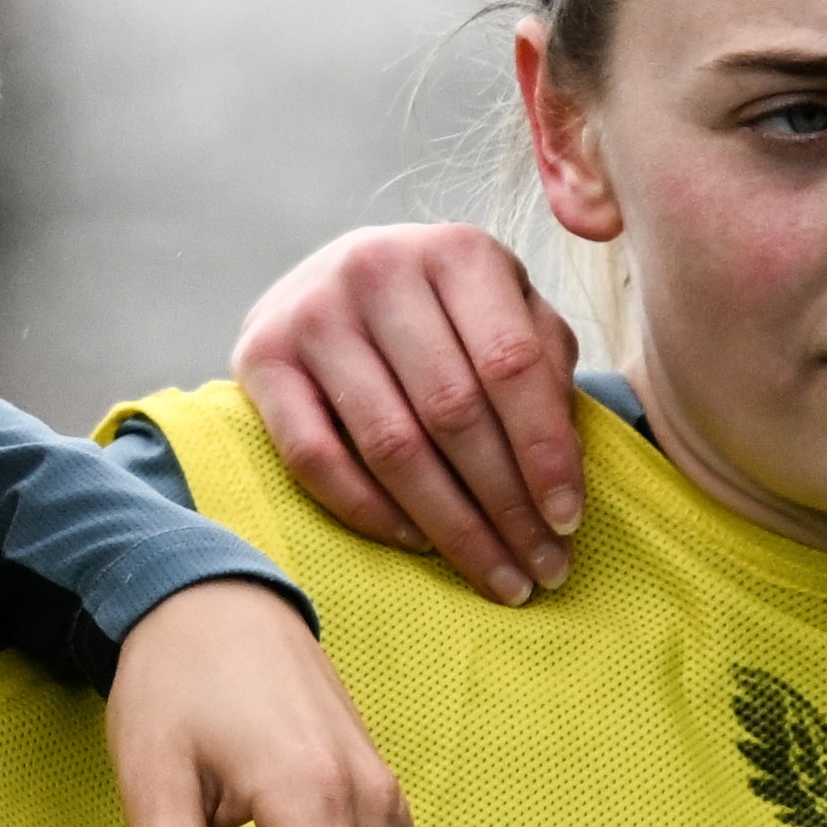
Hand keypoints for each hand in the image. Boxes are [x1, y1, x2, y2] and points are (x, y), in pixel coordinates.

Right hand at [234, 223, 587, 603]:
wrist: (332, 277)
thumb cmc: (444, 311)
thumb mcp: (508, 311)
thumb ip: (544, 367)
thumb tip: (562, 473)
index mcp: (457, 252)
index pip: (511, 365)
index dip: (545, 451)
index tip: (568, 522)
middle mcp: (377, 268)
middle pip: (452, 412)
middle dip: (505, 504)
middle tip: (540, 570)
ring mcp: (310, 312)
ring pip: (390, 444)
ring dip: (450, 525)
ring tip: (493, 574)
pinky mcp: (258, 357)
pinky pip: (316, 459)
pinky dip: (370, 512)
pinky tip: (417, 543)